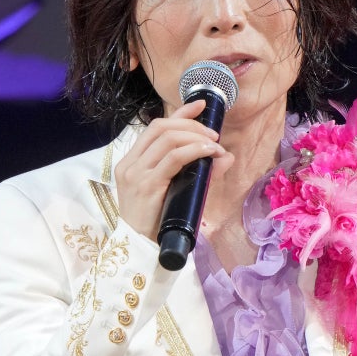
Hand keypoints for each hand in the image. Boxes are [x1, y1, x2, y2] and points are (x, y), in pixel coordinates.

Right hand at [114, 100, 229, 240]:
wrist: (141, 251)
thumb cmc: (158, 224)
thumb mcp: (179, 192)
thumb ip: (200, 172)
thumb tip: (226, 156)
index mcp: (132, 162)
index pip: (155, 127)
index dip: (180, 113)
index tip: (201, 104)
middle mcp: (130, 163)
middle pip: (161, 127)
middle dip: (191, 125)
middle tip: (214, 135)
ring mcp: (136, 173)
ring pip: (167, 138)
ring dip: (196, 137)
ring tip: (214, 145)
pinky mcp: (147, 184)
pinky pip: (173, 158)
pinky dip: (194, 150)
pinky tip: (208, 153)